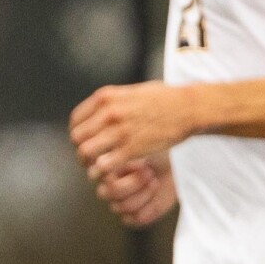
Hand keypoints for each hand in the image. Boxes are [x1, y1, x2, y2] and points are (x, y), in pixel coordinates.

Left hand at [70, 81, 198, 177]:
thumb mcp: (132, 91)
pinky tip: (113, 172)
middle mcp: (108, 112)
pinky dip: (104, 171)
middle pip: (77, 138)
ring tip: (99, 167)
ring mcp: (119, 131)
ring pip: (85, 153)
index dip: (79, 133)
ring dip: (89, 163)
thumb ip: (113, 101)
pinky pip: (104, 165)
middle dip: (82, 150)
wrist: (189, 108)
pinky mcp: (131, 148)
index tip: (87, 141)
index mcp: (106, 97)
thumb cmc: (164, 99)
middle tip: (91, 159)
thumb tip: (99, 111)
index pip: (75, 120)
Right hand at [94, 157, 176, 227]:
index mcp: (103, 169)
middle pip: (110, 193)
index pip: (97, 175)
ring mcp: (118, 202)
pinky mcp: (132, 215)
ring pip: (122, 206)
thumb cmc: (154, 153)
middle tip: (149, 172)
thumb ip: (119, 155)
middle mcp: (107, 187)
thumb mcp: (137, 147)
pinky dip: (148, 209)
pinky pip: (133, 219)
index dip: (121, 170)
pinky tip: (155, 198)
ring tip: (154, 182)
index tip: (138, 163)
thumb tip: (105, 163)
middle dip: (135, 182)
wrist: (171, 164)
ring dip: (144, 194)